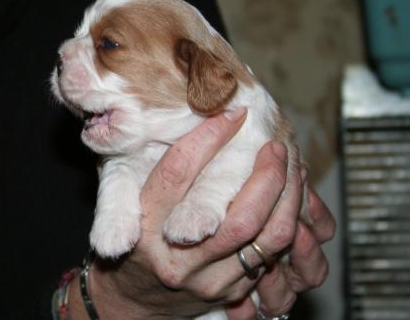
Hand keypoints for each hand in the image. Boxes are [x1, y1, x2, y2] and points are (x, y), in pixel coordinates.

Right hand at [69, 108, 318, 318]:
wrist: (132, 301)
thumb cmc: (132, 239)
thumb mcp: (126, 198)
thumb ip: (158, 165)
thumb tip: (202, 119)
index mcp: (144, 225)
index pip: (179, 173)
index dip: (210, 138)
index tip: (233, 115)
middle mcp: (177, 257)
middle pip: (239, 217)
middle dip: (269, 175)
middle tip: (277, 146)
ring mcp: (208, 280)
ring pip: (268, 239)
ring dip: (290, 197)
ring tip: (291, 167)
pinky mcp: (231, 291)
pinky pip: (274, 255)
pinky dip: (289, 220)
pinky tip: (289, 195)